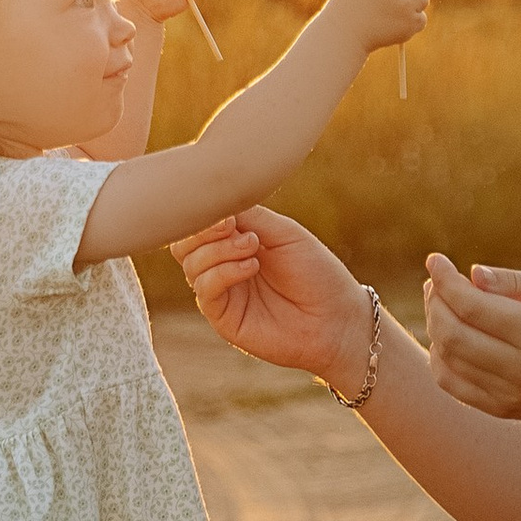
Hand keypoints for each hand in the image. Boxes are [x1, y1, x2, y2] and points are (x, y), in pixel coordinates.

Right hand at [169, 207, 367, 387]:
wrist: (336, 318)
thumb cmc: (316, 272)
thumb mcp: (285, 233)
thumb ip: (250, 215)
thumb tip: (215, 202)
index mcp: (236, 240)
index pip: (200, 223)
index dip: (205, 214)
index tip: (227, 211)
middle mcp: (223, 265)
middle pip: (183, 244)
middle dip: (201, 231)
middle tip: (231, 227)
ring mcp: (222, 292)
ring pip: (191, 265)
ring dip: (218, 250)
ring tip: (253, 248)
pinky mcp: (223, 318)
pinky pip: (204, 291)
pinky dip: (223, 273)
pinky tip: (252, 267)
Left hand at [423, 259, 520, 424]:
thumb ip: (518, 281)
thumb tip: (473, 274)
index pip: (472, 306)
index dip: (445, 280)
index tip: (435, 260)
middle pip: (452, 333)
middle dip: (435, 301)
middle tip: (437, 282)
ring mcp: (509, 394)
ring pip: (446, 359)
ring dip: (434, 326)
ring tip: (442, 303)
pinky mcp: (502, 409)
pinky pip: (452, 384)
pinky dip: (440, 357)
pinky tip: (448, 336)